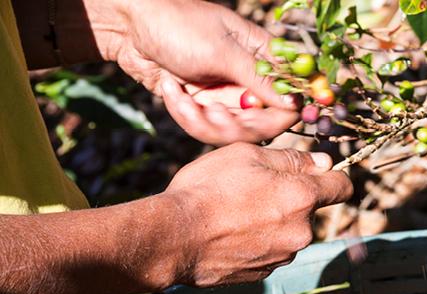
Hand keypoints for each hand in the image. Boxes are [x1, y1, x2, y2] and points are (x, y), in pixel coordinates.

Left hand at [108, 0, 299, 143]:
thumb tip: (297, 104)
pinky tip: (169, 89)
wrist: (127, 27)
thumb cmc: (178, 26)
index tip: (261, 118)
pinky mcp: (203, 106)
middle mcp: (248, 80)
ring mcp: (225, 95)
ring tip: (182, 98)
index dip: (283, 113)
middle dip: (234, 123)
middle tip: (211, 112)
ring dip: (203, 120)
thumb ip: (260, 79)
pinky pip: (205, 128)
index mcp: (262, 57)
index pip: (290, 96)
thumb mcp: (222, 52)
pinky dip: (185, 114)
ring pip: (232, 131)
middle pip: (262, 123)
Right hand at [164, 145, 351, 285]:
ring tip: (235, 211)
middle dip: (291, 197)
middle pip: (310, 209)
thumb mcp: (247, 156)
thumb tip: (323, 162)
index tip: (317, 171)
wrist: (174, 238)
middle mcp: (301, 232)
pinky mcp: (263, 272)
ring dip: (273, 220)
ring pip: (289, 230)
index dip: (332, 175)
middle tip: (254, 187)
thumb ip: (291, 159)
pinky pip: (270, 249)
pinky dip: (257, 240)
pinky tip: (229, 232)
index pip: (343, 186)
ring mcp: (283, 256)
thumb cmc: (208, 189)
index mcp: (302, 198)